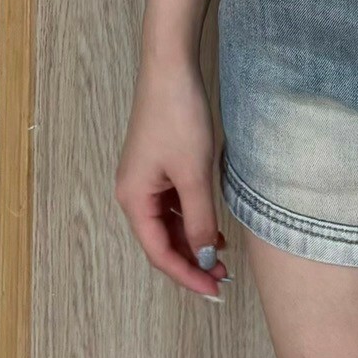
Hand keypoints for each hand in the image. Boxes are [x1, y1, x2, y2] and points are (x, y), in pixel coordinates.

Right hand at [115, 53, 229, 298]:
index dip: (187, 275)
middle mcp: (132, 192)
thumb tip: (205, 258)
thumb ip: (199, 221)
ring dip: (193, 240)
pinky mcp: (157, 164)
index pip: (159, 253)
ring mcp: (144, 177)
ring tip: (222, 253)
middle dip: (192, 260)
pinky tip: (212, 223)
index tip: (214, 290)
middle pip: (161, 241)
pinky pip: (172, 203)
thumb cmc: (178, 116)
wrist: (171, 67)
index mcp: (133, 199)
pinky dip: (191, 218)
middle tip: (224, 276)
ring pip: (168, 223)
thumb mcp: (194, 173)